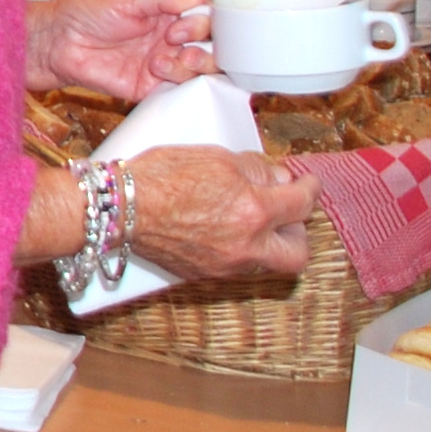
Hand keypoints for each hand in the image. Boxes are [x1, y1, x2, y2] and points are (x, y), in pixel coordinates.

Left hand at [28, 0, 211, 99]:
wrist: (57, 41)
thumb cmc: (86, 12)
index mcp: (170, 13)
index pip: (207, 18)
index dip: (203, 21)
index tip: (182, 22)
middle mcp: (171, 39)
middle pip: (212, 46)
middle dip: (204, 45)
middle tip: (175, 39)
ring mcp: (164, 64)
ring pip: (201, 70)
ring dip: (193, 64)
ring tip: (166, 59)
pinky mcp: (151, 87)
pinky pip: (179, 90)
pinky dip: (178, 82)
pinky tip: (159, 71)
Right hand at [126, 147, 319, 281]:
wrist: (119, 206)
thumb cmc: (162, 176)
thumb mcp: (217, 157)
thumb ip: (256, 170)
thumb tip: (279, 179)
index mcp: (254, 211)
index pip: (303, 203)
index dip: (311, 189)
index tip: (308, 182)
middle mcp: (246, 245)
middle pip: (297, 254)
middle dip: (297, 233)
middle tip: (284, 212)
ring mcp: (225, 265)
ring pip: (266, 263)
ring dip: (268, 243)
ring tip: (250, 221)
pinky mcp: (203, 274)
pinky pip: (235, 266)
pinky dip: (238, 249)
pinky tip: (221, 230)